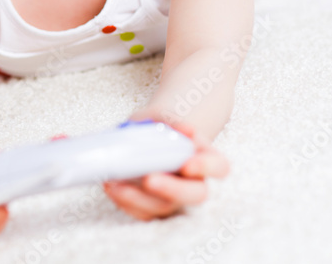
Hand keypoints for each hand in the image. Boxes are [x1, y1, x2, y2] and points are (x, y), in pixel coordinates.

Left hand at [102, 120, 228, 220]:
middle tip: (150, 179)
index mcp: (204, 157)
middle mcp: (194, 182)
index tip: (187, 164)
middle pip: (196, 195)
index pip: (220, 167)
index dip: (206, 167)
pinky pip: (143, 214)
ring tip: (116, 183)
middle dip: (172, 189)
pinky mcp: (154, 209)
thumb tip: (185, 130)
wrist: (143, 140)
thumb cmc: (156, 127)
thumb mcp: (160, 117)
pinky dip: (125, 202)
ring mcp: (175, 199)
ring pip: (165, 208)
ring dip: (139, 198)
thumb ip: (170, 121)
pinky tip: (111, 186)